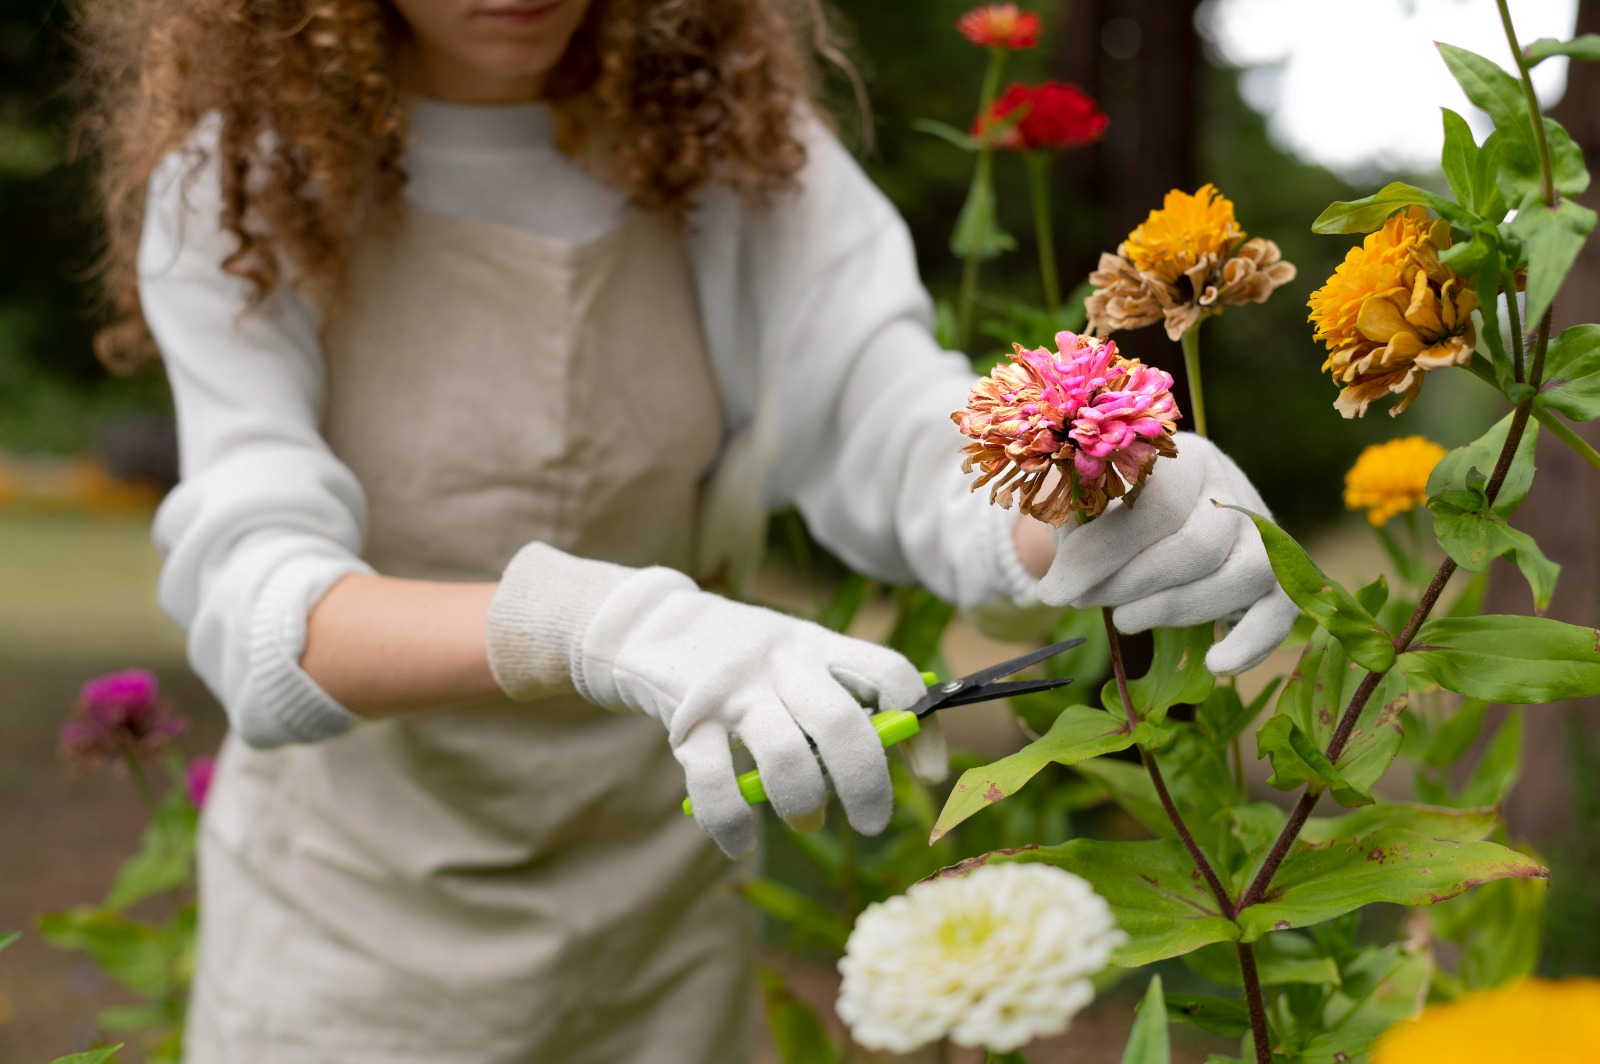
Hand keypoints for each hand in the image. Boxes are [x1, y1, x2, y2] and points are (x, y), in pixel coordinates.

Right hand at [575, 569, 939, 857]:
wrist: (655, 625)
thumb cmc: (748, 659)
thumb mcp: (798, 655)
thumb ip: (841, 694)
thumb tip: (901, 755)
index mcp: (819, 645)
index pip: (888, 674)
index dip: (920, 728)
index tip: (929, 774)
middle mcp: (782, 663)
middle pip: (840, 723)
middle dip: (866, 784)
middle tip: (872, 823)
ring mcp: (733, 691)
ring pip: (783, 755)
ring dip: (804, 803)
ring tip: (807, 822)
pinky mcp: (687, 721)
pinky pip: (714, 782)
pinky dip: (732, 822)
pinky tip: (741, 844)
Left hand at [1036, 432, 1297, 674]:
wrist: (1141, 518)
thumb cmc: (1102, 511)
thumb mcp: (1078, 504)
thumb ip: (1071, 524)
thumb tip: (1060, 586)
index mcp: (1179, 456)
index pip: (1155, 503)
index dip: (1103, 553)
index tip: (1056, 591)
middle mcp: (1228, 487)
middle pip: (1198, 544)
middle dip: (1130, 583)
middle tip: (1084, 601)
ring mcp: (1261, 532)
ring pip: (1242, 574)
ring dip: (1175, 609)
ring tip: (1124, 620)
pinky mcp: (1277, 576)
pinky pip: (1281, 611)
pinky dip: (1251, 643)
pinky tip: (1215, 664)